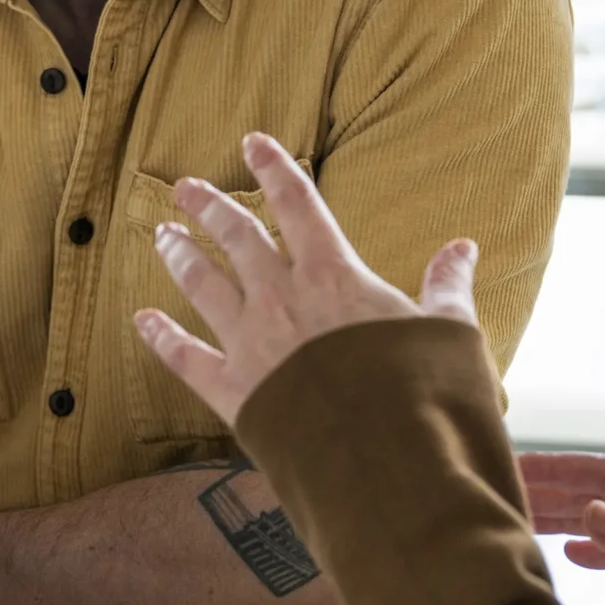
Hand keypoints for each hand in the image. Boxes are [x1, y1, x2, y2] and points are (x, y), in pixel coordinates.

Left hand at [133, 132, 477, 427]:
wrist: (385, 461)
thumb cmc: (424, 395)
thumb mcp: (448, 331)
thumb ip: (446, 286)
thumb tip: (463, 247)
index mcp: (334, 274)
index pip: (297, 204)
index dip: (274, 168)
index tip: (253, 143)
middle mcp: (283, 299)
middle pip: (237, 237)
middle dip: (210, 206)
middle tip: (185, 187)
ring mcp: (252, 344)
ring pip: (203, 285)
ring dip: (180, 256)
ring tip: (161, 235)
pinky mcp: (233, 393)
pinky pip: (185, 358)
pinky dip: (160, 338)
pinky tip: (141, 321)